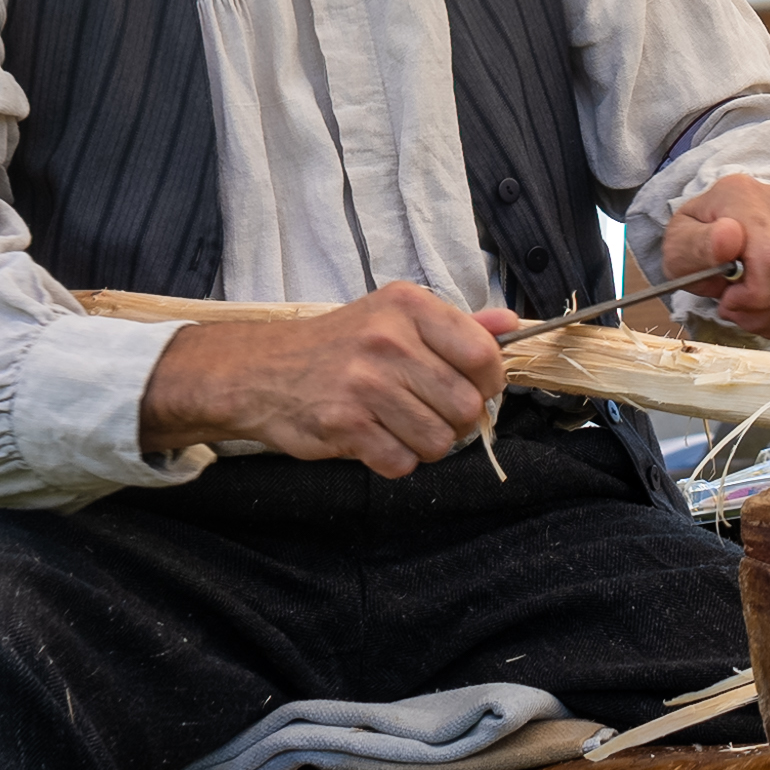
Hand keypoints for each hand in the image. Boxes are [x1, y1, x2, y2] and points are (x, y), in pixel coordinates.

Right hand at [138, 281, 515, 476]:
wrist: (258, 370)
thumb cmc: (335, 346)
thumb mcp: (392, 316)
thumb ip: (456, 325)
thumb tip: (511, 325)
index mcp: (408, 307)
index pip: (483, 355)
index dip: (489, 382)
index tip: (473, 388)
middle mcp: (388, 340)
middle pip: (467, 406)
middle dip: (456, 421)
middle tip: (430, 413)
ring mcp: (365, 383)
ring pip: (439, 440)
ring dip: (426, 445)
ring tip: (401, 427)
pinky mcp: (345, 424)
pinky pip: (402, 462)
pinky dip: (395, 460)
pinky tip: (376, 440)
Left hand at [662, 174, 769, 336]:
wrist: (725, 225)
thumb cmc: (700, 239)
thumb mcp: (678, 244)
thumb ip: (696, 244)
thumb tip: (729, 237)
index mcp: (745, 196)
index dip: (752, 297)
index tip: (728, 301)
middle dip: (760, 314)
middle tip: (735, 307)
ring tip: (752, 306)